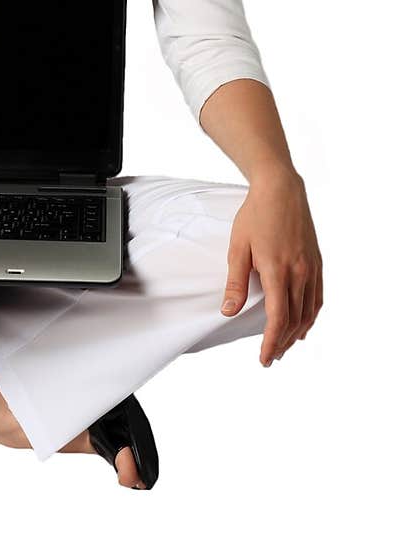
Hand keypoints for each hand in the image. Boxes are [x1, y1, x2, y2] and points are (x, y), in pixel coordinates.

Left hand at [220, 167, 322, 365]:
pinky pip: (318, 297)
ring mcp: (311, 268)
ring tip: (284, 346)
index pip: (277, 317)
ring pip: (309, 311)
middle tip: (270, 357)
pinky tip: (303, 324)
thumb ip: (235, 281)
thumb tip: (228, 311)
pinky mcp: (316, 262)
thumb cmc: (254, 216)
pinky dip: (311, 316)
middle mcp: (299, 272)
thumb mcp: (237, 247)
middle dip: (282, 343)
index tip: (263, 357)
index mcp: (277, 270)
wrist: (281, 190)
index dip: (271, 341)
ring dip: (297, 333)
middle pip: (295, 320)